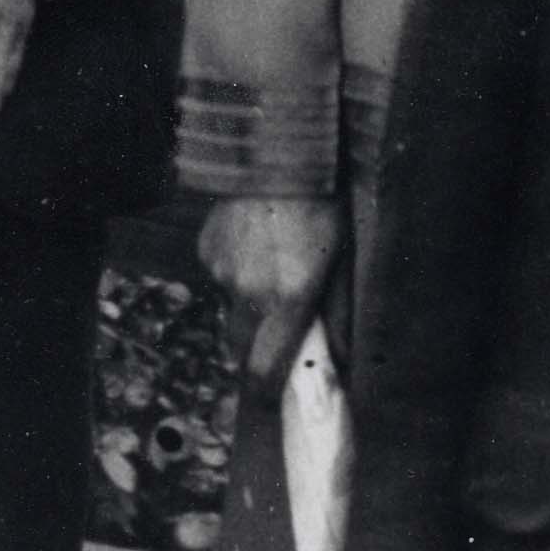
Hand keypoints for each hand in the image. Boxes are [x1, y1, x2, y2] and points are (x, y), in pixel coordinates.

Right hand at [197, 195, 342, 399]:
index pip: (263, 372)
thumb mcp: (343, 264)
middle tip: (279, 333)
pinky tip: (254, 242)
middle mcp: (248, 292)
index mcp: (288, 300)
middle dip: (257, 351)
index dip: (264, 394)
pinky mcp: (206, 250)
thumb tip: (339, 363)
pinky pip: (219, 278)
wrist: (279, 151)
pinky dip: (235, 273)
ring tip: (272, 266)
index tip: (272, 399)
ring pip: (231, 310)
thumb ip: (338, 320)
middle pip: (241, 349)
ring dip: (248, 306)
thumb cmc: (323, 208)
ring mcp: (221, 271)